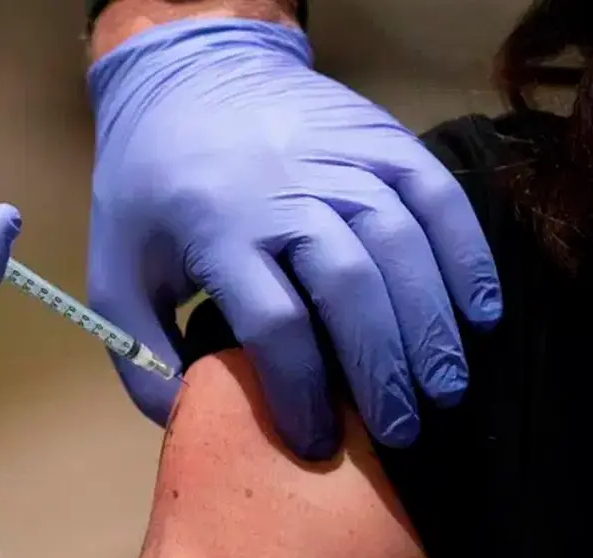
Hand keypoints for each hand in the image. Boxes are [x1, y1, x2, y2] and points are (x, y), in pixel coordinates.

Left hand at [86, 19, 500, 457]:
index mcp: (215, 228)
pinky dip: (466, 256)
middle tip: (400, 432)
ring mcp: (338, 156)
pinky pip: (437, 196)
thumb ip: (138, 351)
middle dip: (381, 371)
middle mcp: (283, 190)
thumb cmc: (149, 185)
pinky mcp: (379, 134)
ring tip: (442, 390)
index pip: (274, 324)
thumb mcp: (114, 269)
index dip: (301, 394)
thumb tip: (185, 419)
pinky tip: (478, 313)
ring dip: (430, 327)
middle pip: (349, 287)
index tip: (315, 443)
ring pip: (401, 245)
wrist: (188, 78)